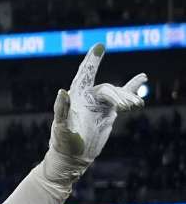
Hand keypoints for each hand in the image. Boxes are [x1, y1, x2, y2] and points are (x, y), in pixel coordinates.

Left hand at [41, 43, 144, 188]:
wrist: (73, 158)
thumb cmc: (63, 143)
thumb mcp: (60, 127)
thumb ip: (60, 109)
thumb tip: (62, 91)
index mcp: (75, 97)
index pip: (84, 74)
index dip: (92, 60)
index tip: (100, 46)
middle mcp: (87, 97)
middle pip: (108, 89)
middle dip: (118, 95)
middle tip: (126, 106)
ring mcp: (99, 104)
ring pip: (118, 94)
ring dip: (128, 97)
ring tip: (136, 105)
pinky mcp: (108, 112)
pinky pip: (122, 97)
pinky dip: (132, 87)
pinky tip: (143, 77)